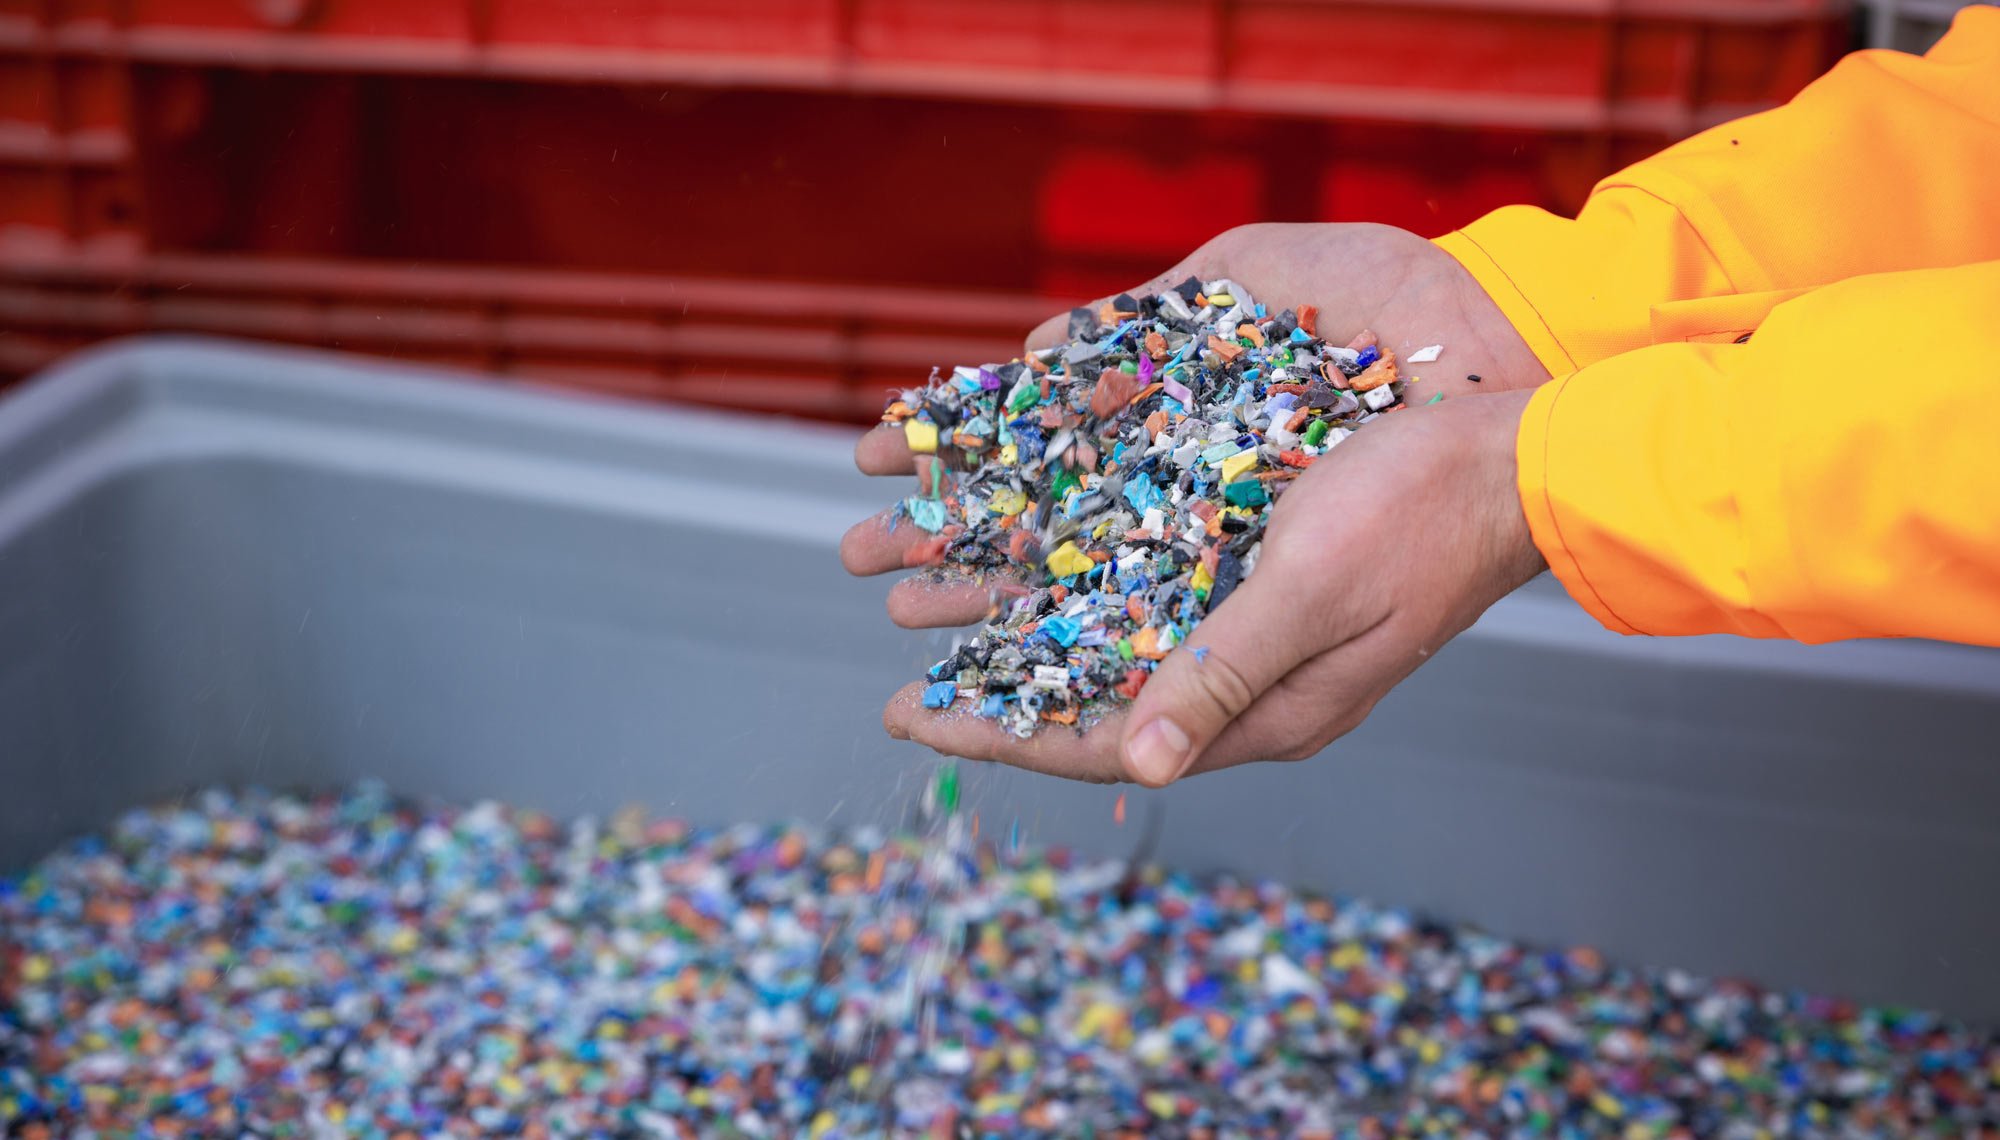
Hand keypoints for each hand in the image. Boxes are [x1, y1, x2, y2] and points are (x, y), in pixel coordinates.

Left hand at [839, 222, 1550, 778]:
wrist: (1513, 454)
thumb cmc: (1425, 517)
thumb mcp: (1316, 589)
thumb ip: (1224, 672)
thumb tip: (1139, 765)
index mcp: (1263, 710)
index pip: (1104, 739)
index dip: (1002, 731)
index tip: (913, 722)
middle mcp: (1243, 677)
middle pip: (1089, 690)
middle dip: (991, 682)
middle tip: (898, 675)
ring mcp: (1247, 622)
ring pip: (1105, 631)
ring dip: (1019, 618)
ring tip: (931, 603)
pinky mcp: (1254, 565)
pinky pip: (1144, 577)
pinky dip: (1077, 565)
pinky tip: (1020, 543)